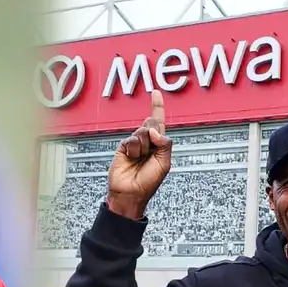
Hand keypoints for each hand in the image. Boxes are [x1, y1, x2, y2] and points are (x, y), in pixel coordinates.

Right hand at [106, 90, 172, 219]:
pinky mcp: (123, 147)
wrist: (130, 193)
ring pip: (141, 132)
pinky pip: (130, 140)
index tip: (156, 93)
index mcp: (159, 145)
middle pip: (151, 124)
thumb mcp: (164, 163)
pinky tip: (131, 159)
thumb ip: (164, 144)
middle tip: (149, 152)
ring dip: (143, 146)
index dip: (157, 107)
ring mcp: (135, 144)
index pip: (159, 122)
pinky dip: (133, 149)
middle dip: (152, 136)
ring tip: (139, 159)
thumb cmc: (149, 182)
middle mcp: (147, 142)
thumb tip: (154, 130)